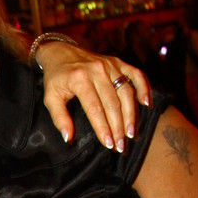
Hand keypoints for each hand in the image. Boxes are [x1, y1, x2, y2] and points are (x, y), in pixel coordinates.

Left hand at [36, 40, 151, 151]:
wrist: (60, 52)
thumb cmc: (56, 78)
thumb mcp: (50, 98)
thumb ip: (59, 118)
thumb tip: (68, 138)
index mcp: (79, 78)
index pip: (95, 108)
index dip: (103, 128)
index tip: (109, 144)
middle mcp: (97, 69)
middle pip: (113, 102)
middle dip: (118, 127)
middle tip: (121, 146)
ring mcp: (110, 64)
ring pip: (126, 92)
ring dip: (131, 114)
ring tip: (131, 134)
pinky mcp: (118, 62)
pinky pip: (136, 74)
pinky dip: (143, 88)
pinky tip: (147, 104)